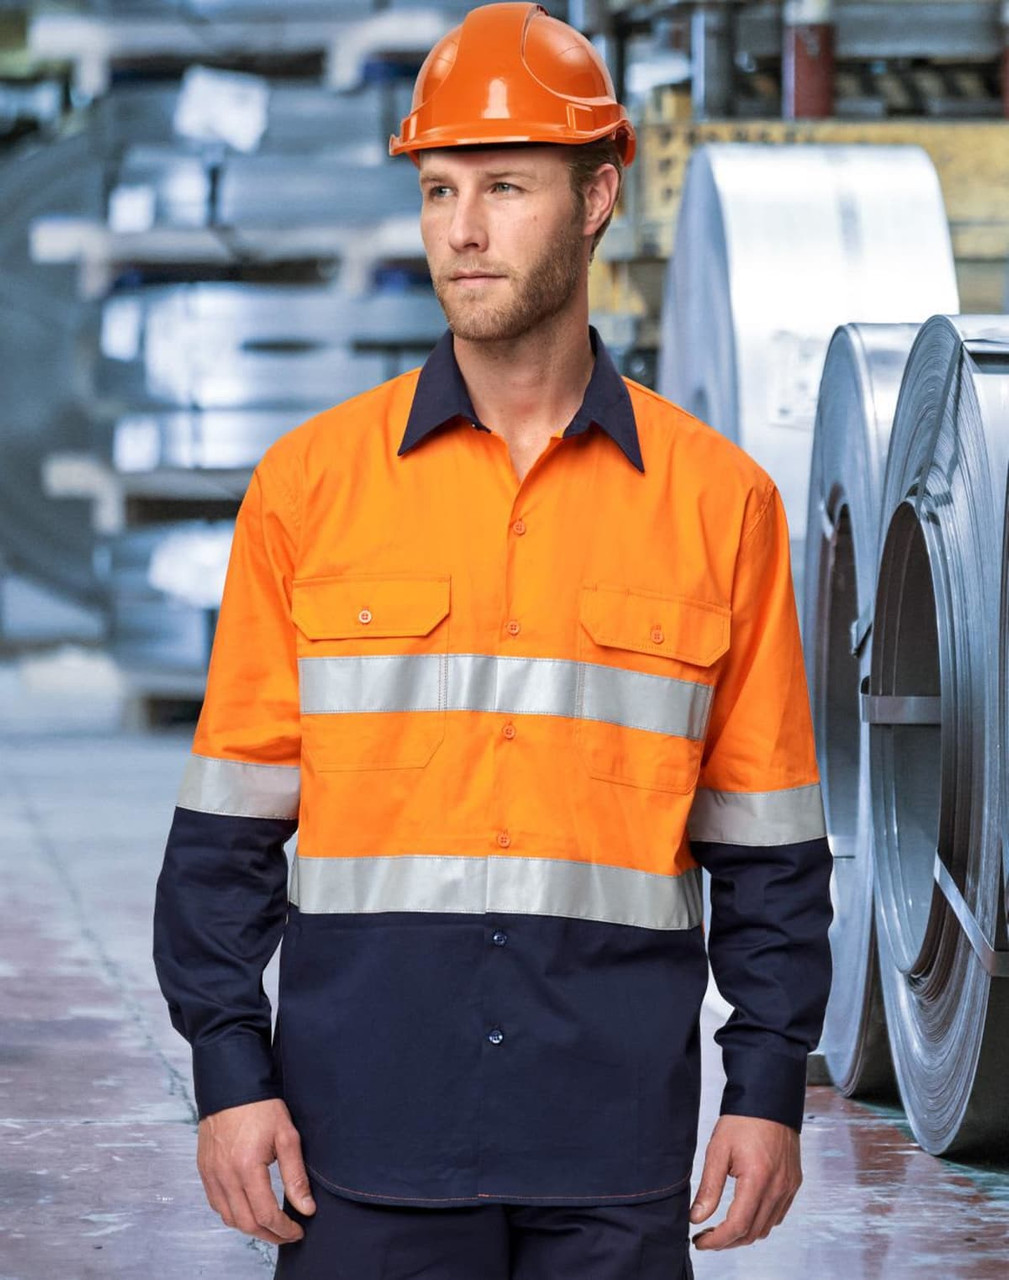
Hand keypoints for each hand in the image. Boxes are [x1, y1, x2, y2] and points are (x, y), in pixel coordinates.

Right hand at [197, 1097, 316, 1244]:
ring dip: (251, 1227)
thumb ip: (296, 1176)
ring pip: (229, 1218)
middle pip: (246, 1223)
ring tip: (271, 1225)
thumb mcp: (287, 1137)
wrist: (232, 1086)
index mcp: (247, 1167)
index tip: (298, 1230)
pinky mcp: (204, 1170)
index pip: (266, 1214)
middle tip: (288, 1234)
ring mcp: (211, 1174)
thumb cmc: (262, 1108)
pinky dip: (233, 1214)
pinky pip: (216, 1204)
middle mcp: (225, 1175)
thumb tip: (306, 1208)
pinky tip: (249, 1208)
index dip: (284, 1229)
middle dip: (270, 1234)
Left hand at [689, 1114, 800, 1249]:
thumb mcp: (718, 1150)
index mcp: (758, 1179)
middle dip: (727, 1241)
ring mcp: (789, 1187)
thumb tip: (696, 1217)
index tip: (699, 1242)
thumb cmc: (743, 1120)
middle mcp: (778, 1188)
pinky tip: (744, 1213)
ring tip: (721, 1228)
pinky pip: (777, 1215)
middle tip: (706, 1237)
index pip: (737, 1226)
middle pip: (752, 1233)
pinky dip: (760, 1222)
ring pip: (766, 1228)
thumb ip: (709, 1187)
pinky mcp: (793, 1183)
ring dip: (743, 1234)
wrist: (769, 1100)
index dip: (717, 1241)